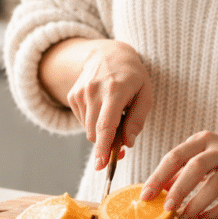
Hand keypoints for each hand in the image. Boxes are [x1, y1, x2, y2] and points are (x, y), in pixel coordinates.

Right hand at [65, 39, 152, 169]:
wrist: (108, 53)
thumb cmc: (132, 76)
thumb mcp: (145, 94)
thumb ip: (137, 120)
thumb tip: (127, 143)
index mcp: (115, 90)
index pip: (106, 124)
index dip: (103, 147)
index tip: (101, 165)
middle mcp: (94, 90)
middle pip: (95, 132)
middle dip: (106, 144)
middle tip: (120, 143)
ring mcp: (80, 92)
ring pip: (89, 129)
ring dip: (101, 131)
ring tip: (113, 114)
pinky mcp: (72, 95)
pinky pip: (83, 121)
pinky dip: (93, 122)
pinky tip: (102, 107)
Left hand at [140, 131, 217, 218]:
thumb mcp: (206, 152)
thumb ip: (183, 168)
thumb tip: (159, 187)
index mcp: (204, 139)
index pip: (176, 155)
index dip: (159, 176)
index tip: (146, 195)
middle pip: (196, 167)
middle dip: (178, 190)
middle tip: (166, 209)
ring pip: (215, 184)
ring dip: (196, 204)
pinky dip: (215, 212)